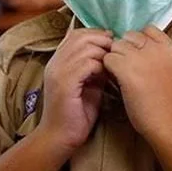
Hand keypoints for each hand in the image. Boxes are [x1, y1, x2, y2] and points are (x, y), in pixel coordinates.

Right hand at [40, 28, 111, 150]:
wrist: (60, 137)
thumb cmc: (77, 112)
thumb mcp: (89, 82)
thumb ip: (96, 66)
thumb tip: (112, 53)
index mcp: (58, 60)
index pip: (77, 34)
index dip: (97, 35)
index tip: (112, 45)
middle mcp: (55, 62)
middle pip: (81, 36)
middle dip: (103, 41)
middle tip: (116, 53)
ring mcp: (58, 72)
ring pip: (86, 48)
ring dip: (104, 54)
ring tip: (112, 66)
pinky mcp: (64, 84)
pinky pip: (86, 64)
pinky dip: (101, 67)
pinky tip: (106, 77)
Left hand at [103, 26, 171, 138]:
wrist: (169, 124)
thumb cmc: (169, 103)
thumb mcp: (171, 71)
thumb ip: (157, 57)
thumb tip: (135, 51)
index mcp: (170, 47)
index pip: (147, 30)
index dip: (138, 43)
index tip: (138, 58)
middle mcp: (156, 47)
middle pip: (129, 36)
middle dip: (124, 50)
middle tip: (126, 69)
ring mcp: (142, 57)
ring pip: (116, 46)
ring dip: (114, 59)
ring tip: (120, 76)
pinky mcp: (127, 69)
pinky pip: (108, 59)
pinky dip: (107, 70)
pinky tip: (115, 82)